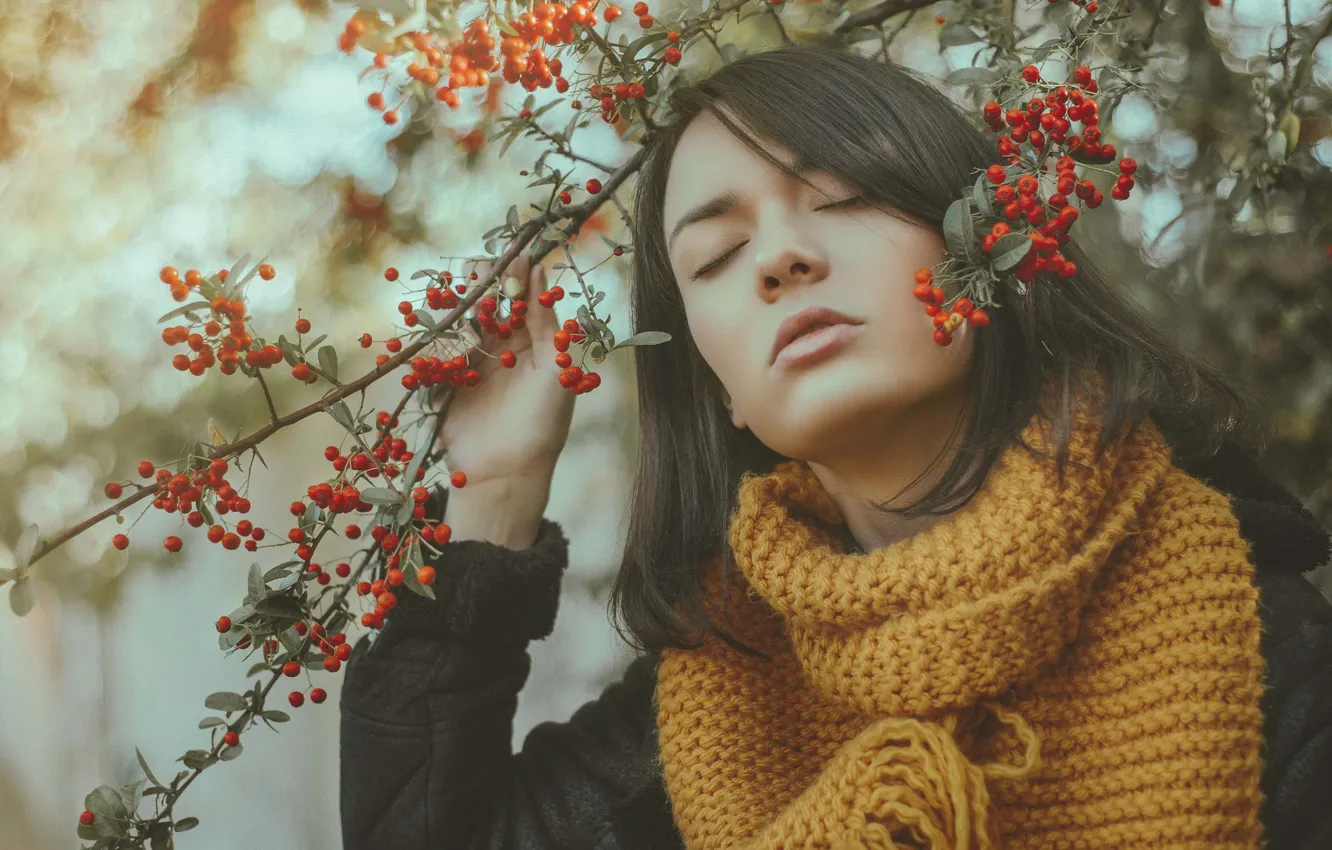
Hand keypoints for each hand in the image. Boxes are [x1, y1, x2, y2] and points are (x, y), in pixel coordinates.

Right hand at [432, 252, 575, 490]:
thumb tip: (542, 272)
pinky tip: (437, 332)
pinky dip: (434, 337)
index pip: (521, 296)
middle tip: (477, 273)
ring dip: (456, 306)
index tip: (511, 258)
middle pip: (485, 301)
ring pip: (458, 319)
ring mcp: (470, 362)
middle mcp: (501, 347)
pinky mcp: (443, 379)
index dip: (514, 274)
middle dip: (480, 283)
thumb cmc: (542, 425)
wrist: (505, 475)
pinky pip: (435, 349)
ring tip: (459, 299)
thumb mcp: (556, 370)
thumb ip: (547, 322)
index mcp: (533, 342)